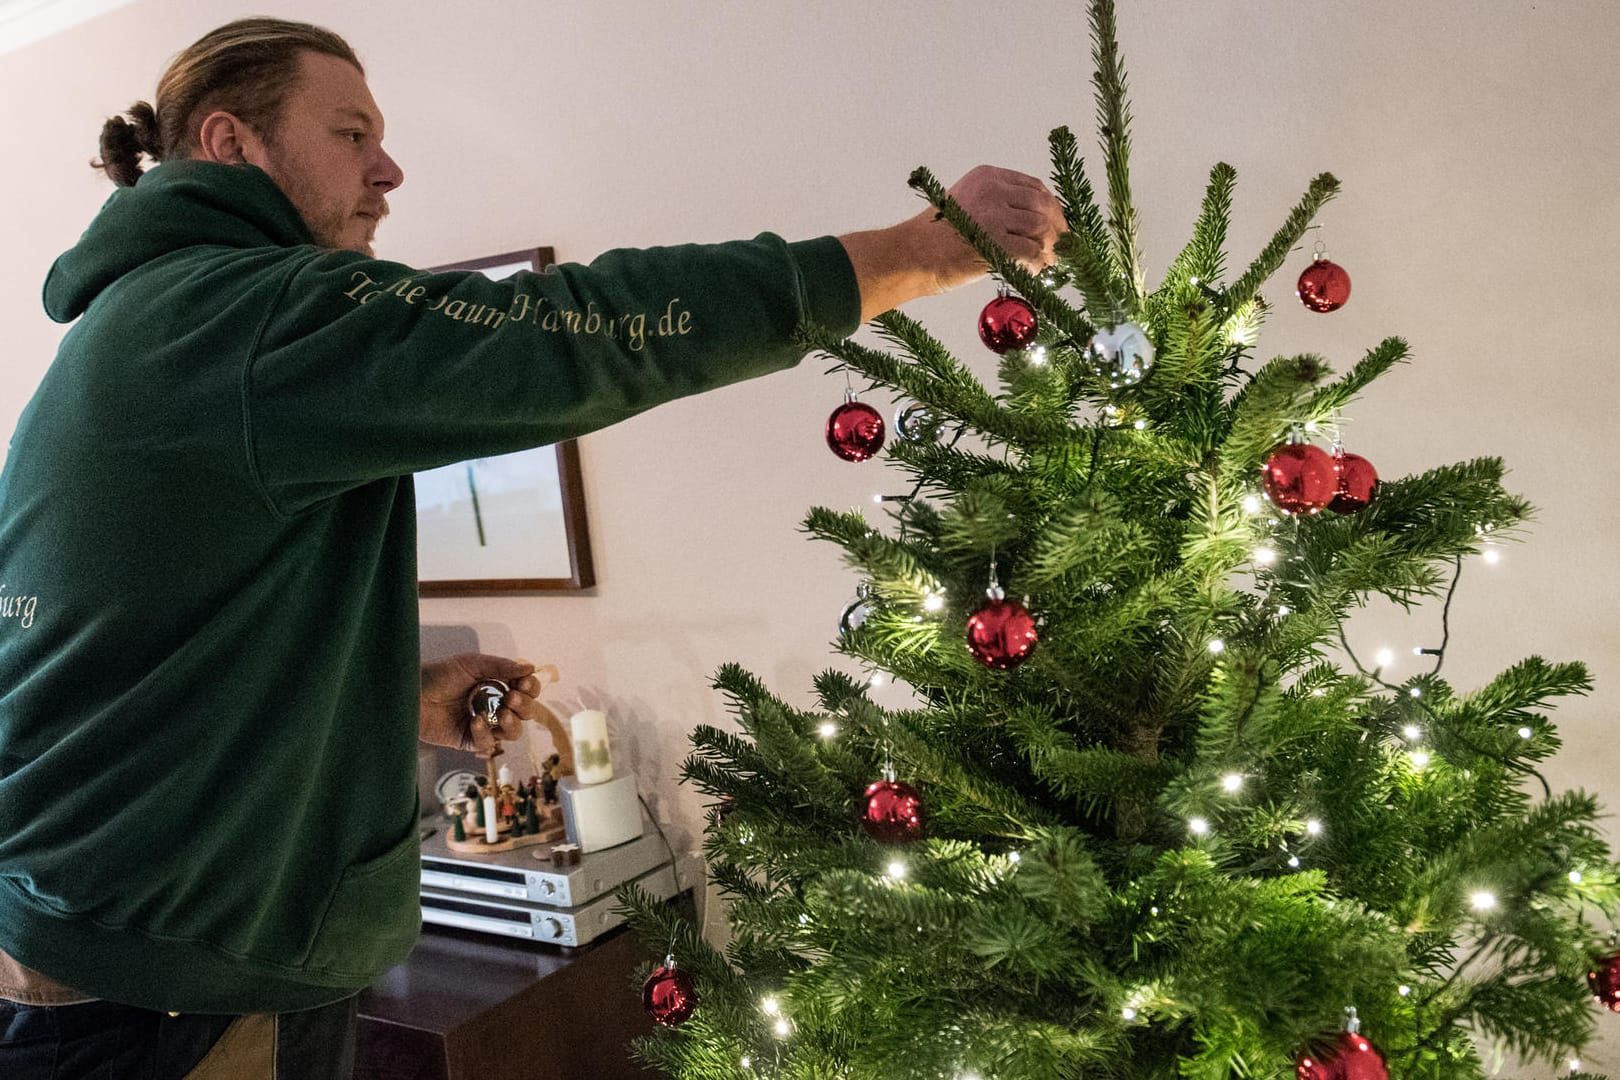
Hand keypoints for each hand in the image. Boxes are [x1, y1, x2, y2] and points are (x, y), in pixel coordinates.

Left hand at [419, 653, 545, 752]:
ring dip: (512, 724)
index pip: (526, 690)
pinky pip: (488, 743)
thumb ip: (501, 667)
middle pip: (525, 713)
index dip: (531, 688)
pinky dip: (485, 733)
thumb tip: (531, 667)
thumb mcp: (471, 664)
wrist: (410, 694)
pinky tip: (475, 721)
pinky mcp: (469, 740)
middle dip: (524, 706)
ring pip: (513, 733)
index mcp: (497, 685)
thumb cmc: (438, 675)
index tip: (524, 684)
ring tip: (503, 714)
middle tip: (511, 698)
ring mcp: (484, 724)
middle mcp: (494, 705)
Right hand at [931, 164, 1064, 285]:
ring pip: (1041, 228)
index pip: (1033, 186)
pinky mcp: (995, 240)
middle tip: (1061, 247)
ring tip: (1048, 262)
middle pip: (1042, 205)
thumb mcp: (967, 205)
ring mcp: (994, 214)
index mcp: (987, 177)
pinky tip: (1035, 271)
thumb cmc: (934, 238)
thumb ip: (999, 207)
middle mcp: (993, 190)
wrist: (910, 256)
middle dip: (1057, 228)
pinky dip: (1039, 263)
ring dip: (1050, 248)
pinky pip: (1032, 251)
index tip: (1057, 225)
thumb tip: (1037, 224)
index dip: (1051, 207)